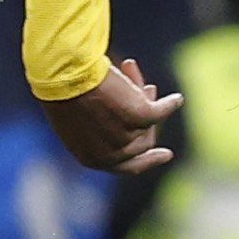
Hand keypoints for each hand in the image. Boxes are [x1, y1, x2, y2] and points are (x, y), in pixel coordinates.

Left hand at [41, 56, 180, 174]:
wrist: (63, 77)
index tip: (167, 154)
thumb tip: (120, 119)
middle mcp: (113, 155)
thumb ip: (98, 127)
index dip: (148, 161)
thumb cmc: (62, 92)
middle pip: (142, 141)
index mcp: (93, 159)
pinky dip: (169, 103)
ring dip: (142, 93)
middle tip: (149, 89)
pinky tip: (176, 99)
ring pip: (148, 121)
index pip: (127, 167)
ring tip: (134, 71)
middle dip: (145, 117)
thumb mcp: (77, 118)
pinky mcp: (142, 117)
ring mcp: (129, 137)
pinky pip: (162, 110)